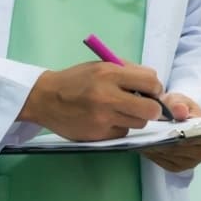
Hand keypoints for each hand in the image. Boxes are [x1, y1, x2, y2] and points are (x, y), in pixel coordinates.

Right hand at [18, 62, 162, 140]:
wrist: (46, 98)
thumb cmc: (77, 80)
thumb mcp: (100, 66)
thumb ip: (128, 71)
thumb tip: (154, 84)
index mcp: (109, 73)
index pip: (150, 82)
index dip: (155, 88)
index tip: (152, 91)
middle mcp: (108, 96)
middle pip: (151, 109)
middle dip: (154, 108)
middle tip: (147, 106)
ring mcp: (103, 118)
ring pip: (139, 123)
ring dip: (135, 117)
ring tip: (121, 109)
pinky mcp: (98, 135)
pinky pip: (123, 132)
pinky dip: (120, 126)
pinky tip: (107, 119)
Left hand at [141, 93, 200, 172]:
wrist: (180, 117)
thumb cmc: (181, 107)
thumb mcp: (180, 100)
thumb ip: (178, 104)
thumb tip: (180, 110)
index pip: (197, 138)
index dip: (182, 135)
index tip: (168, 130)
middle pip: (179, 149)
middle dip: (162, 140)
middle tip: (147, 131)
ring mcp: (190, 163)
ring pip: (167, 155)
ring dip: (154, 147)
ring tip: (143, 135)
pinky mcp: (176, 168)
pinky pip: (161, 161)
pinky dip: (151, 152)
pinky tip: (143, 142)